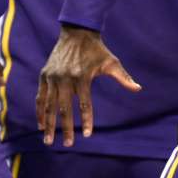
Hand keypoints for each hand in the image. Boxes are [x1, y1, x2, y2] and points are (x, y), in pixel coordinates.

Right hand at [36, 25, 140, 146]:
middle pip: (63, 108)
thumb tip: (138, 89)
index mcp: (82, 76)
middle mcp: (65, 78)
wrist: (76, 32)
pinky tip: (40, 124)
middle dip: (65, 128)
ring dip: (48, 124)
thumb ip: (123, 77)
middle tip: (67, 145)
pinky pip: (40, 97)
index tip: (87, 135)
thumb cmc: (96, 50)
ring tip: (48, 140)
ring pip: (49, 105)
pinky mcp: (44, 75)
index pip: (84, 104)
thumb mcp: (111, 62)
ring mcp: (52, 77)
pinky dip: (39, 111)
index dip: (86, 120)